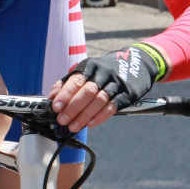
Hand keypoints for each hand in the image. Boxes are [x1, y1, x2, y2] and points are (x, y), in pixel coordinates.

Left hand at [48, 44, 163, 131]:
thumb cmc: (105, 70)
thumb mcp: (88, 69)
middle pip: (87, 91)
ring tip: (73, 126)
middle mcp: (103, 72)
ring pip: (99, 100)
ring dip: (84, 115)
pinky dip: (100, 116)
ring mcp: (116, 83)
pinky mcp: (127, 93)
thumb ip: (69, 82)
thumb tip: (51, 97)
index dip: (65, 94)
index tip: (55, 106)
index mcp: (91, 66)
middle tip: (62, 120)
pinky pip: (112, 106)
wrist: (138, 62)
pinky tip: (91, 123)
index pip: (76, 80)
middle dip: (73, 107)